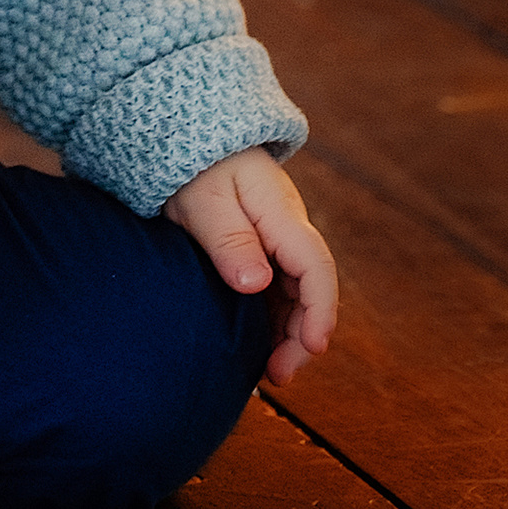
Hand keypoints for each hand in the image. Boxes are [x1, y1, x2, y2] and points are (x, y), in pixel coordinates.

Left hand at [165, 148, 337, 384]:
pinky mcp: (261, 247)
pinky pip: (277, 288)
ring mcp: (277, 239)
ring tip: (268, 371)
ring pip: (295, 293)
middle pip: (311, 288)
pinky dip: (272, 318)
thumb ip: (229, 240)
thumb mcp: (204, 200)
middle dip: (302, 334)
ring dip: (288, 332)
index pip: (316, 266)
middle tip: (278, 374)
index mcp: (281, 213)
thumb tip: (256, 285)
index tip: (312, 347)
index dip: (320, 310)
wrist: (188, 134)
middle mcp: (288, 228)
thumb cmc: (194, 164)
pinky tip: (257, 344)